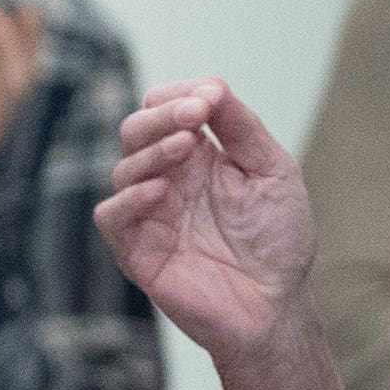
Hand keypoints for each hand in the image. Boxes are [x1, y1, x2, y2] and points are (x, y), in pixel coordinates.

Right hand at [94, 76, 315, 363]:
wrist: (275, 304)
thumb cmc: (277, 239)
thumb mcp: (273, 171)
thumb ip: (242, 128)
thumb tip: (211, 85)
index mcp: (197, 156)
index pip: (164, 111)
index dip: (178, 98)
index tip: (208, 98)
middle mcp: (166, 179)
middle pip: (136, 132)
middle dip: (161, 118)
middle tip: (193, 114)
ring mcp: (147, 214)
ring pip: (123, 169)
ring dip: (153, 151)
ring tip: (187, 146)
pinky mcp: (135, 250)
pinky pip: (111, 217)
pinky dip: (130, 200)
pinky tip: (161, 191)